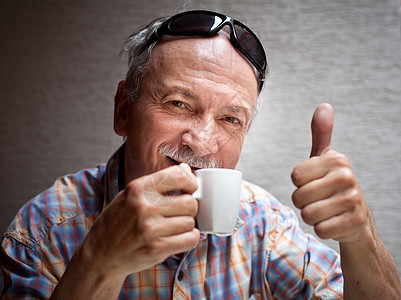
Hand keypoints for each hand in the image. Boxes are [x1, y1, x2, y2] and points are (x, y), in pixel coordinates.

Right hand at [78, 163, 199, 277]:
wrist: (100, 256)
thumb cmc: (117, 223)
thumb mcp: (129, 195)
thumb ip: (157, 183)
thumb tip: (186, 169)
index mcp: (138, 188)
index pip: (178, 176)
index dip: (190, 182)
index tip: (190, 188)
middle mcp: (144, 207)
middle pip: (190, 202)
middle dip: (190, 207)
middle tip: (181, 212)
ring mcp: (151, 229)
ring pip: (191, 221)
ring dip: (187, 225)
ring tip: (175, 227)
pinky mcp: (157, 249)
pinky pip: (191, 239)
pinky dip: (189, 238)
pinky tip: (179, 238)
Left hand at [291, 103, 370, 242]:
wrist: (356, 218)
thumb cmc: (333, 185)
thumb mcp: (325, 159)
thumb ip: (321, 134)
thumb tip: (324, 106)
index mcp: (336, 160)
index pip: (295, 176)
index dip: (300, 183)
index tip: (314, 182)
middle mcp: (346, 177)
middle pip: (299, 197)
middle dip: (303, 202)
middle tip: (319, 199)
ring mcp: (352, 200)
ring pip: (307, 214)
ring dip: (311, 216)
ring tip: (326, 210)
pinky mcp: (354, 221)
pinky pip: (320, 229)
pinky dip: (322, 229)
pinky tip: (333, 222)